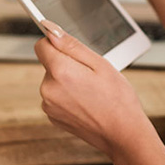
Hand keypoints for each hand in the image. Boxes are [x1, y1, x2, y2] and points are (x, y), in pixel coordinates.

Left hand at [34, 20, 153, 157]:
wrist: (123, 134)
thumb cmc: (117, 99)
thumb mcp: (100, 64)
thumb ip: (71, 45)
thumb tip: (51, 31)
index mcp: (60, 71)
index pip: (41, 45)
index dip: (56, 43)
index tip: (70, 48)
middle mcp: (48, 89)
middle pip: (49, 64)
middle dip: (67, 64)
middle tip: (91, 77)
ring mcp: (48, 105)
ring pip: (54, 81)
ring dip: (67, 82)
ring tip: (91, 92)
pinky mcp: (52, 117)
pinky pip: (56, 97)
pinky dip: (67, 97)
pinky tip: (86, 103)